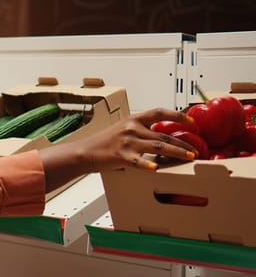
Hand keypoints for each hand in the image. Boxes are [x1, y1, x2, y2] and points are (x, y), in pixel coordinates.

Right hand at [39, 108, 196, 191]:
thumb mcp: (123, 130)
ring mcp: (127, 142)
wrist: (86, 151)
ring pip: (158, 146)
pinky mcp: (121, 155)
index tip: (191, 122)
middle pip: (163, 135)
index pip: (159, 112)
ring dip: (176, 152)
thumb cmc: (105, 142)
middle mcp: (132, 128)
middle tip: (195, 150)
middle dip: (183, 142)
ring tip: (189, 157)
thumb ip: (141, 131)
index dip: (178, 115)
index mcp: (134, 119)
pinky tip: (156, 169)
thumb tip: (162, 138)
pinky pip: (138, 161)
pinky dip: (147, 165)